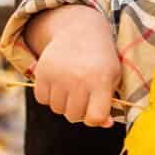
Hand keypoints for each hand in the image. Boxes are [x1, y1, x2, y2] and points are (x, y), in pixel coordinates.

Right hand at [28, 8, 119, 125]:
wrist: (79, 30)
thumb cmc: (100, 59)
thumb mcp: (113, 77)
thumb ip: (110, 102)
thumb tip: (104, 124)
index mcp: (101, 81)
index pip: (95, 117)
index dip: (96, 119)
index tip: (97, 111)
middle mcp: (78, 79)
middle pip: (74, 116)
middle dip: (80, 110)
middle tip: (84, 95)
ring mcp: (58, 76)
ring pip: (57, 109)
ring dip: (64, 103)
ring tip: (71, 87)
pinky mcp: (42, 72)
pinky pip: (42, 99)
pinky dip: (49, 96)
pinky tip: (59, 82)